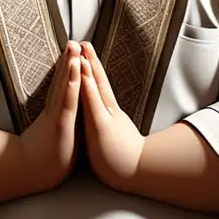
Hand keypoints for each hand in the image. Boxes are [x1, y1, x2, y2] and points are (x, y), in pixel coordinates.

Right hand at [17, 41, 80, 191]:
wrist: (27, 174)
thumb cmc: (40, 161)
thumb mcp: (51, 141)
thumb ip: (54, 129)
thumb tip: (54, 125)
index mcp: (55, 115)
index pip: (61, 87)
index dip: (66, 69)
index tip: (71, 53)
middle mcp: (55, 111)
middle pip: (62, 81)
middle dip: (68, 61)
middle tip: (72, 42)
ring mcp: (58, 116)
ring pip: (65, 87)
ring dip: (70, 66)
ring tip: (74, 48)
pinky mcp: (60, 124)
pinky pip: (68, 101)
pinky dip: (72, 85)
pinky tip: (76, 71)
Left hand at [79, 42, 144, 189]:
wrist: (136, 176)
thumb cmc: (123, 162)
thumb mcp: (115, 140)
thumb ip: (111, 128)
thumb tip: (110, 123)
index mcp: (109, 116)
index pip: (100, 89)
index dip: (93, 71)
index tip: (85, 54)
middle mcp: (110, 113)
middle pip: (99, 82)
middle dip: (91, 61)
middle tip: (83, 42)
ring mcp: (106, 119)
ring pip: (96, 89)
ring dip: (89, 68)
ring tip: (82, 50)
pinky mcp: (102, 128)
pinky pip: (93, 105)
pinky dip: (88, 89)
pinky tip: (83, 75)